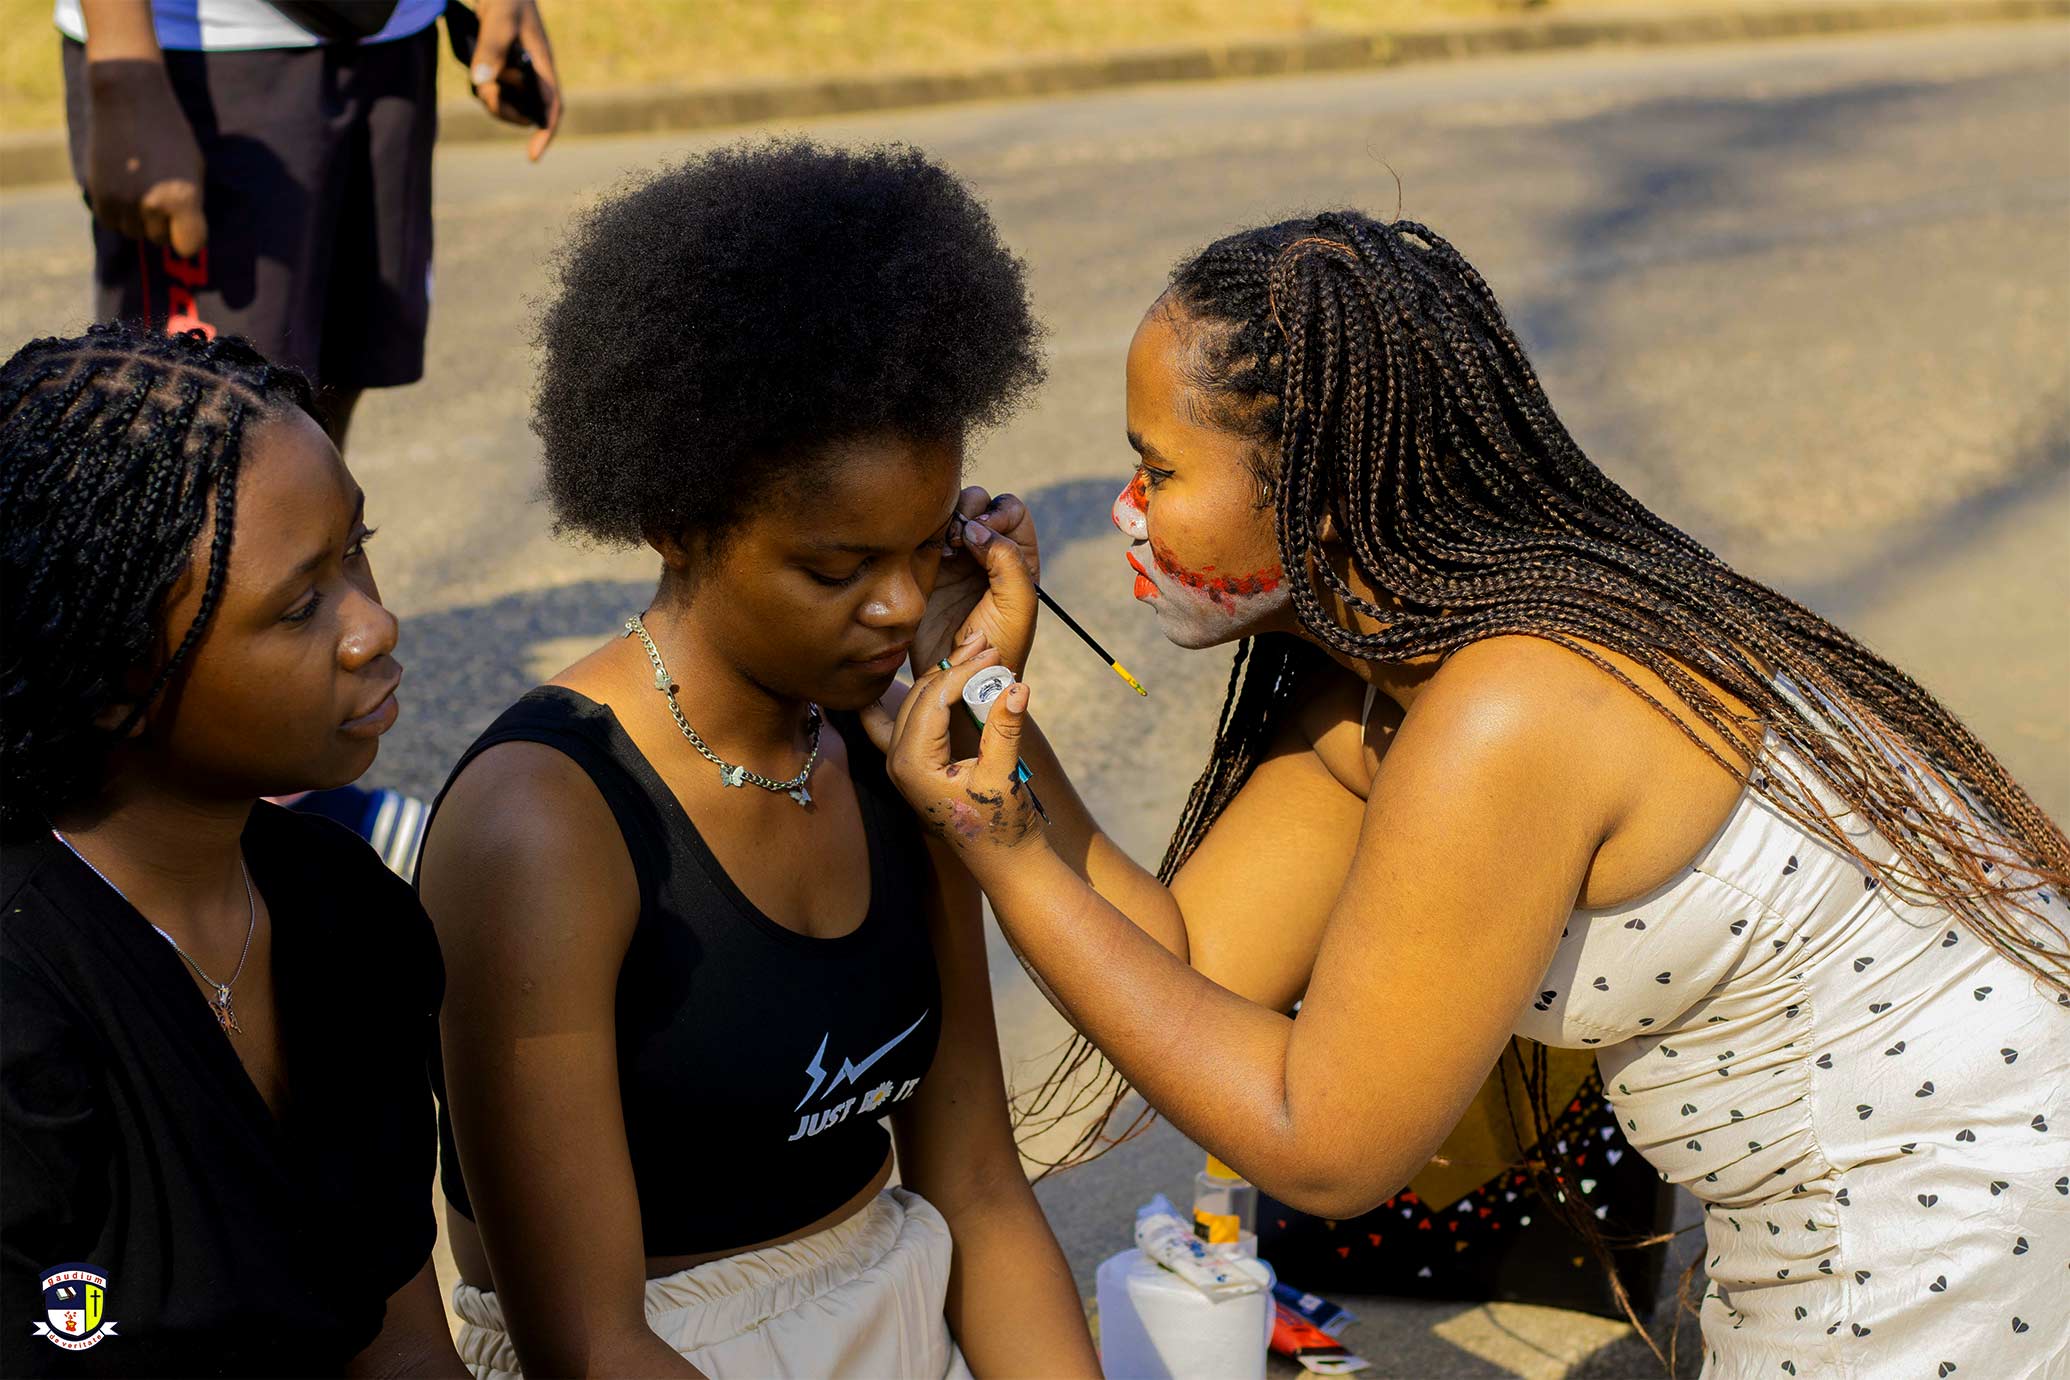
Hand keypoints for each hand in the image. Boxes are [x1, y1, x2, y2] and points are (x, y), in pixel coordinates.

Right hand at [83, 61, 207, 255]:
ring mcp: (122, 200)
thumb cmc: (171, 135)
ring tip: (142, 187)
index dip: (189, 236)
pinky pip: (110, 222)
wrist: (130, 100)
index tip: (187, 223)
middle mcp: (152, 205)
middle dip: (163, 224)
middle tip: (161, 194)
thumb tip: (183, 239)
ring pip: (133, 233)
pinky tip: (124, 188)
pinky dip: (117, 212)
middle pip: (159, 239)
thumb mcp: (194, 170)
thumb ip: (190, 206)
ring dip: (139, 219)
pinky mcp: (99, 193)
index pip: (189, 245)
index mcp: (183, 200)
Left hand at [470, 0, 562, 160]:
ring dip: (490, 97)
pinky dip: (481, 87)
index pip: (551, 106)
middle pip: (523, 111)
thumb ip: (492, 48)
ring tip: (481, 74)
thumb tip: (482, 82)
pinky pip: (489, 89)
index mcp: (542, 65)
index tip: (533, 155)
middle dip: (503, 109)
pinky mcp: (498, 67)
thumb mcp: (500, 19)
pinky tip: (476, 69)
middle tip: (487, 90)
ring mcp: (514, 72)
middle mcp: (531, 73)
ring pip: (503, 102)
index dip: (545, 133)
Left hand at [862, 651, 1046, 869]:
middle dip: (955, 668)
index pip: (934, 699)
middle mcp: (897, 761)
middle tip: (988, 646)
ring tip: (977, 655)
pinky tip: (895, 682)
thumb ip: (1005, 728)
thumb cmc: (1002, 825)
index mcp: (912, 764)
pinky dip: (902, 701)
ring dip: (944, 677)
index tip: (996, 655)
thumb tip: (1017, 685)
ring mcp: (902, 763)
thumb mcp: (1004, 775)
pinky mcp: (914, 764)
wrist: (1002, 861)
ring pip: (916, 702)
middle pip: (921, 695)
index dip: (965, 672)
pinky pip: (895, 724)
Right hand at [912, 488, 1039, 676]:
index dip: (999, 513)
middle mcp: (986, 556)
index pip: (1012, 512)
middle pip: (979, 505)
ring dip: (947, 520)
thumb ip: (1008, 559)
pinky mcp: (926, 570)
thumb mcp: (1018, 604)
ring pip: (949, 516)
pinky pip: (923, 537)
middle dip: (971, 510)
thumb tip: (975, 526)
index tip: (987, 531)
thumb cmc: (997, 648)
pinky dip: (925, 534)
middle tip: (962, 537)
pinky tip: (930, 554)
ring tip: (945, 545)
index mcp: (1017, 561)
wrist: (958, 678)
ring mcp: (954, 562)